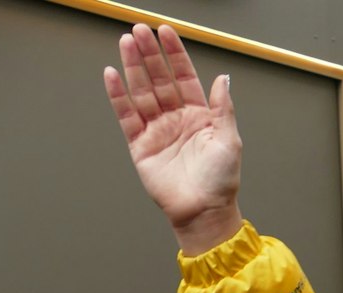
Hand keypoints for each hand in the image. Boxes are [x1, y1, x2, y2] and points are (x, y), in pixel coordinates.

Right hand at [104, 25, 244, 254]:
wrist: (203, 211)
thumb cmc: (221, 181)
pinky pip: (126, 115)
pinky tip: (112, 74)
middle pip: (159, 79)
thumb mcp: (230, 140)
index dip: (175, 55)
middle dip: (149, 54)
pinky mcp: (140, 145)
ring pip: (142, 92)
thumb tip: (223, 78)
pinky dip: (118, 95)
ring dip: (133, 68)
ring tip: (125, 43)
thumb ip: (223, 108)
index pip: (184, 77)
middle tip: (138, 31)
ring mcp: (157, 130)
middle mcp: (177, 119)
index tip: (166, 33)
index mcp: (200, 116)